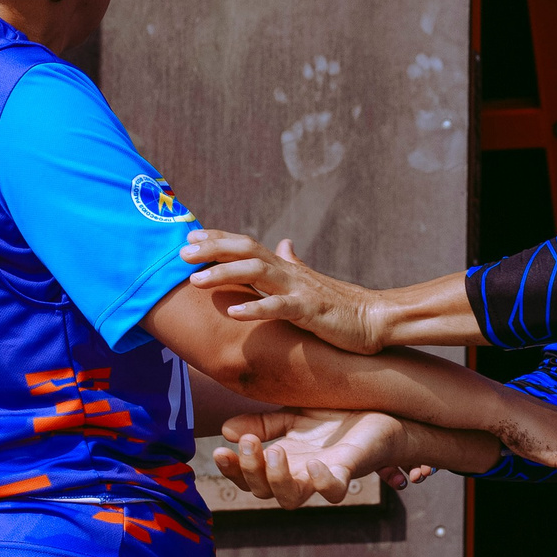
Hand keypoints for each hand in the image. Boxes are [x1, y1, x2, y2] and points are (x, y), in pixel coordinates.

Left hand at [182, 232, 386, 353]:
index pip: (246, 245)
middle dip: (212, 250)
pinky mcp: (311, 311)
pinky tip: (232, 311)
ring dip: (224, 274)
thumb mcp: (310, 281)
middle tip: (181, 254)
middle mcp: (289, 272)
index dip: (217, 239)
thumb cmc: (341, 305)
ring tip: (196, 281)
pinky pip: (279, 307)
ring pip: (257, 272)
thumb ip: (293, 263)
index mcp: (286, 267)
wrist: (375, 319)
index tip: (189, 237)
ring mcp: (299, 289)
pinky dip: (254, 308)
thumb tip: (284, 244)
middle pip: (246, 250)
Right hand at [212, 410, 410, 508]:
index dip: (232, 470)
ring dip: (277, 479)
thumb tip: (226, 431)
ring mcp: (323, 476)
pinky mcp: (348, 471)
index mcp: (283, 462)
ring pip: (292, 499)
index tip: (218, 450)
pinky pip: (334, 490)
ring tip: (273, 452)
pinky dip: (322, 482)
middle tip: (248, 443)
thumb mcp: (291, 415)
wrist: (380, 410)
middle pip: (265, 492)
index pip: (249, 477)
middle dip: (250, 471)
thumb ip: (262, 424)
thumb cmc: (336, 417)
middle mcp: (300, 475)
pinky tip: (313, 464)